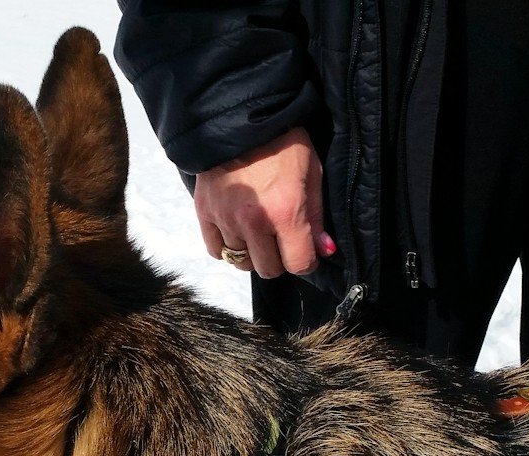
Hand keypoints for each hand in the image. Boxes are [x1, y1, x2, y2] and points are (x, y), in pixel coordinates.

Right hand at [194, 127, 335, 278]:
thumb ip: (316, 217)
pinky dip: (227, 247)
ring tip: (257, 232)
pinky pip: (215, 250)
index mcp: (285, 212)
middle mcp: (254, 221)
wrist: (238, 114)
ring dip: (253, 253)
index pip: (299, 265)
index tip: (305, 249)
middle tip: (280, 239)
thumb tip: (324, 251)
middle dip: (279, 259)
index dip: (305, 260)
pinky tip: (236, 232)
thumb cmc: (283, 142)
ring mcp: (225, 218)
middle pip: (268, 269)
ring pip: (241, 262)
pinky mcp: (204, 211)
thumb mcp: (312, 174)